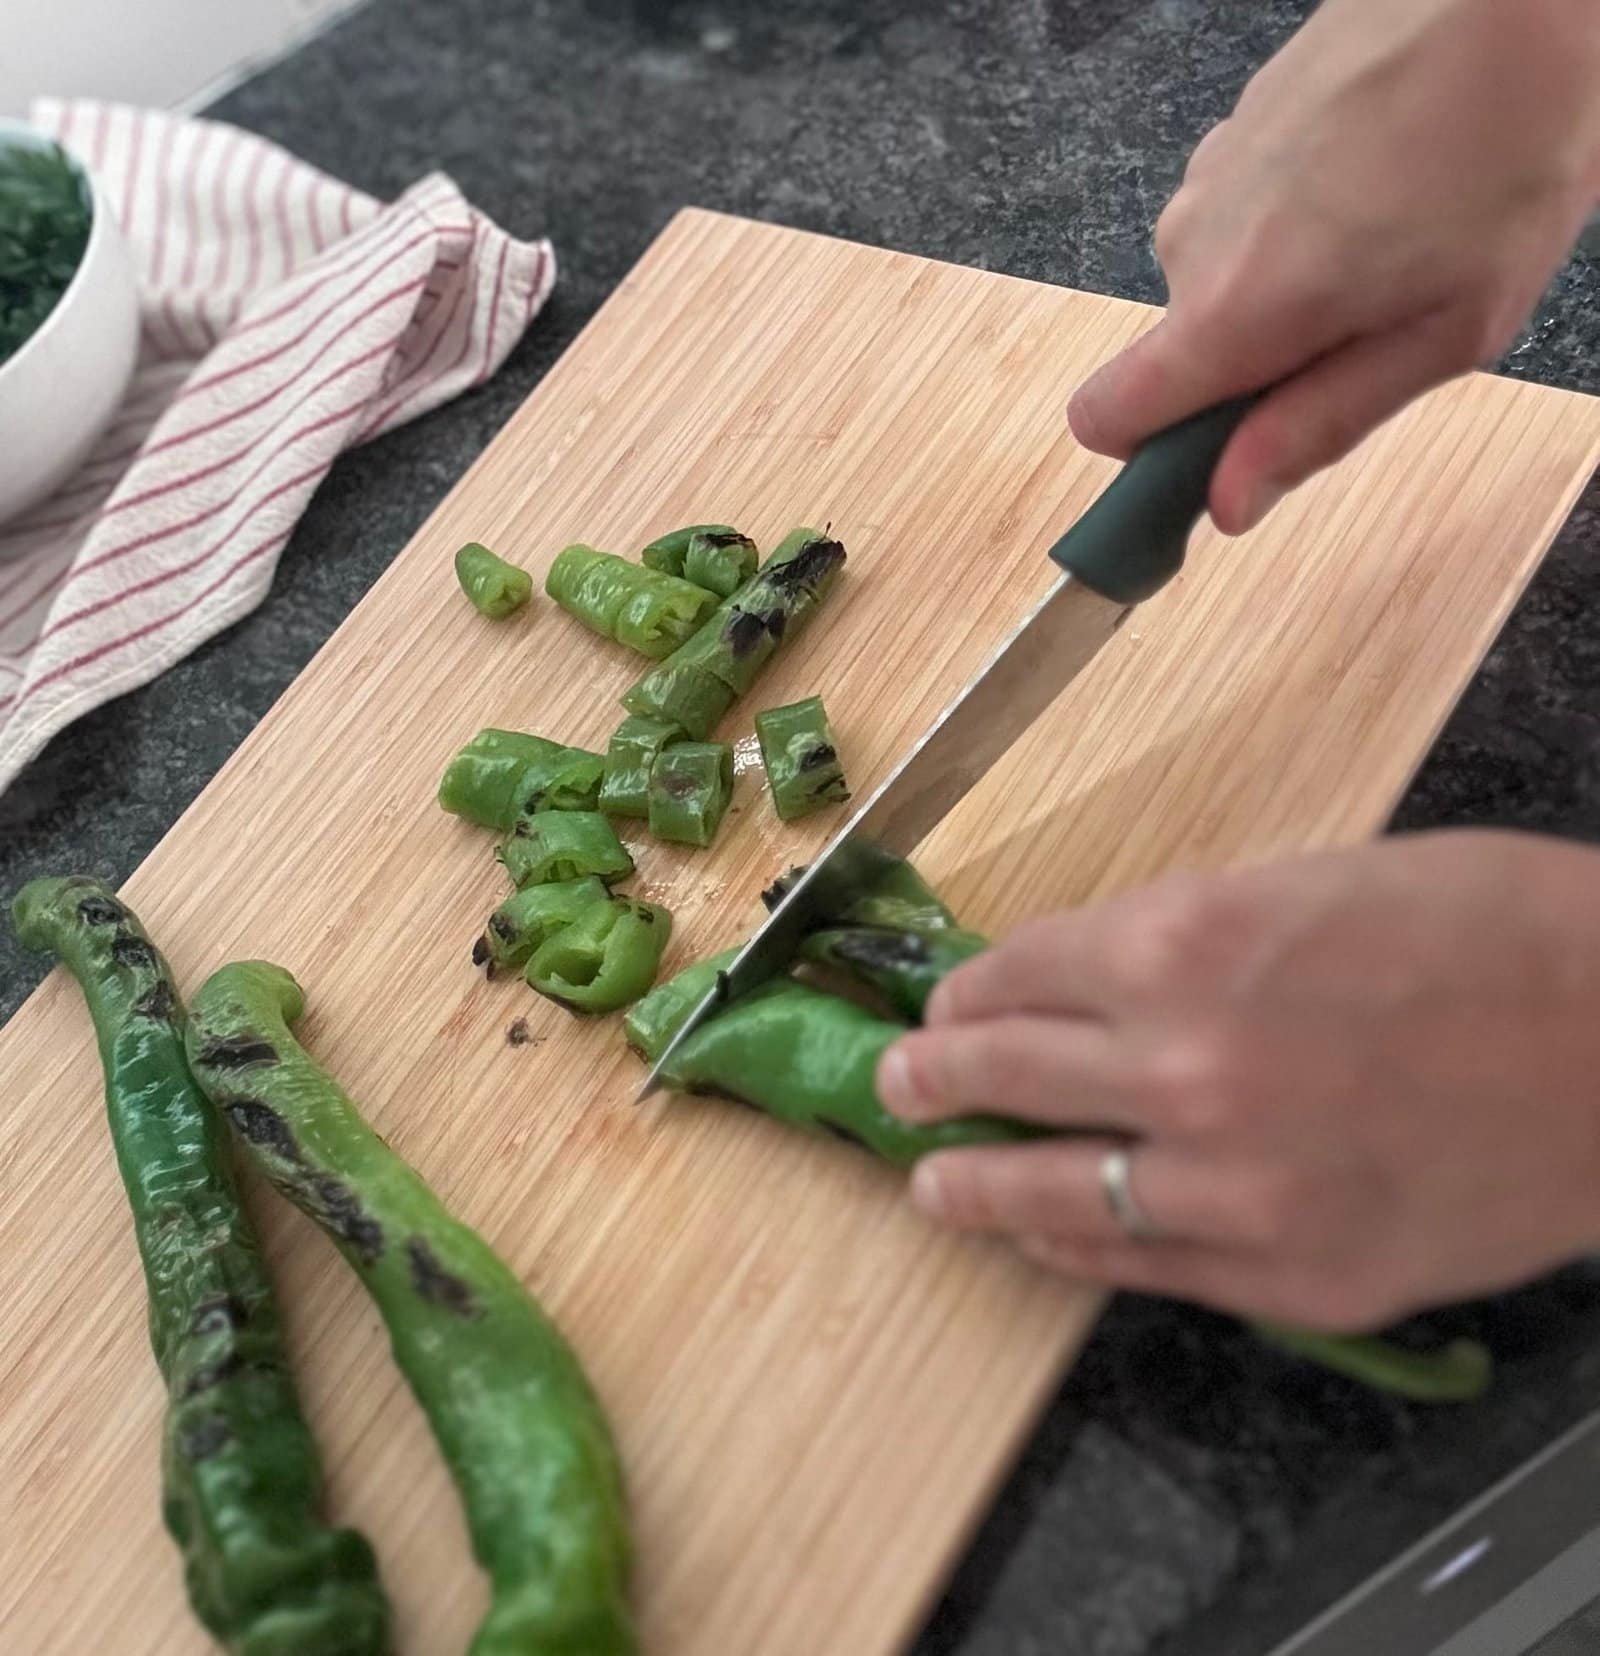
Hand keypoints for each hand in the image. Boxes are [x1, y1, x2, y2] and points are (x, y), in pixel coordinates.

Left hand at [876, 831, 1599, 1330]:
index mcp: (1181, 940)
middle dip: (934, 1079)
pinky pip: (1140, 1266)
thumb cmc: (1487, 928)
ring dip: (972, 1182)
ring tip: (929, 1182)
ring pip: (1049, 1190)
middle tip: (901, 1086)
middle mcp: (1184, 1064)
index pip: (1016, 973)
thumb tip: (1084, 980)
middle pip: (1005, 1074)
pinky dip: (1071, 1247)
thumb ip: (1181, 939)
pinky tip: (1035, 1237)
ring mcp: (1235, 1183)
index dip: (967, 993)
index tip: (946, 1006)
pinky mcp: (1294, 1273)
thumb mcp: (1305, 883)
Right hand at [1069, 0, 1599, 532]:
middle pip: (1181, 360)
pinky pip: (1239, 224)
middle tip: (1371, 327)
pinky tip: (1378, 187)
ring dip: (1283, 292)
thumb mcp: (1441, 333)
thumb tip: (1229, 503)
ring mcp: (1206, 180)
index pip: (1105, 419)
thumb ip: (1319, 425)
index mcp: (1233, 312)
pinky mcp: (1230, 135)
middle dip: (1259, 368)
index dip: (1150, 460)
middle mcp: (1192, 246)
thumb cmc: (1505, 152)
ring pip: (1217, 288)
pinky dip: (1293, 228)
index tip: (1212, 468)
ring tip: (1390, 242)